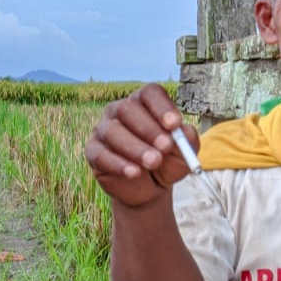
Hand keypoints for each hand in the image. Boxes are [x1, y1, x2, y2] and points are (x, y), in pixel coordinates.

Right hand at [84, 83, 200, 207]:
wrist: (151, 187)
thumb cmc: (169, 161)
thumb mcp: (184, 152)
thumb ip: (187, 140)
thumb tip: (182, 131)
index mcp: (145, 103)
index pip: (149, 93)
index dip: (161, 106)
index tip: (174, 124)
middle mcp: (121, 110)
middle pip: (128, 109)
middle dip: (148, 129)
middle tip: (165, 147)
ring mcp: (104, 129)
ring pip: (113, 131)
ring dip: (135, 148)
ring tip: (153, 163)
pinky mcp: (93, 151)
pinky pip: (100, 154)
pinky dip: (118, 164)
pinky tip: (134, 173)